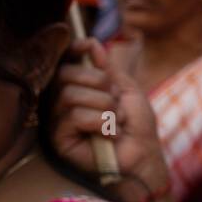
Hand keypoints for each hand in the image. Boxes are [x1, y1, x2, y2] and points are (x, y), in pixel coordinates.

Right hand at [49, 39, 185, 201]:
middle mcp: (62, 103)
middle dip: (98, 83)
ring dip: (103, 106)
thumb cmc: (137, 127)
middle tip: (115, 102)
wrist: (144, 157)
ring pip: (69, 95)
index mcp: (79, 89)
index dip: (74, 50)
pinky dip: (99, 122)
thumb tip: (92, 43)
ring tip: (115, 122)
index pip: (64, 62)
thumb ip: (108, 69)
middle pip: (64, 75)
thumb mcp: (127, 90)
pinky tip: (108, 134)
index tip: (89, 47)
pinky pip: (73, 117)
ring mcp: (57, 122)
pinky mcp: (58, 140)